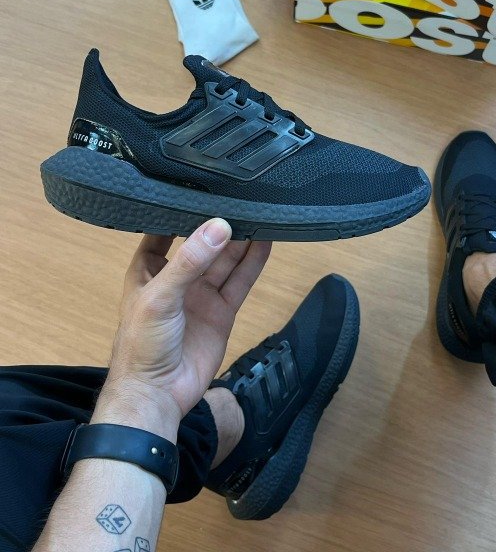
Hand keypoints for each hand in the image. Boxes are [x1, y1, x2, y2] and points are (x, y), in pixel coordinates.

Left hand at [94, 219, 270, 439]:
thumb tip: (216, 227)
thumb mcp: (160, 296)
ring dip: (241, 240)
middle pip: (202, 244)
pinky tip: (265, 242)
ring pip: (225, 261)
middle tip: (241, 199)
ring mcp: (200, 295)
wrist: (157, 395)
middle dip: (219, 224)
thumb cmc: (141, 347)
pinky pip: (240, 282)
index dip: (178, 212)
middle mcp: (176, 279)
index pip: (162, 231)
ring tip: (259, 213)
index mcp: (148, 270)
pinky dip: (253, 263)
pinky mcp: (221, 312)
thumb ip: (189, 262)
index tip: (199, 188)